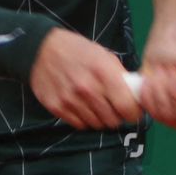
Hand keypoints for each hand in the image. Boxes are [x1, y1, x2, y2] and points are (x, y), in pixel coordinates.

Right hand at [29, 28, 144, 129]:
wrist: (40, 49)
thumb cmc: (77, 50)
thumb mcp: (104, 55)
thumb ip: (120, 76)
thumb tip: (135, 96)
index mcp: (103, 72)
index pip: (127, 107)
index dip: (133, 112)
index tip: (132, 110)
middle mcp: (87, 89)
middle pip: (113, 120)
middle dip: (117, 116)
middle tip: (113, 107)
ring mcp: (70, 100)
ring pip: (97, 125)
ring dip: (100, 118)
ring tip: (96, 105)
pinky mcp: (57, 108)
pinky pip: (79, 125)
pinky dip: (84, 119)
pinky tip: (82, 106)